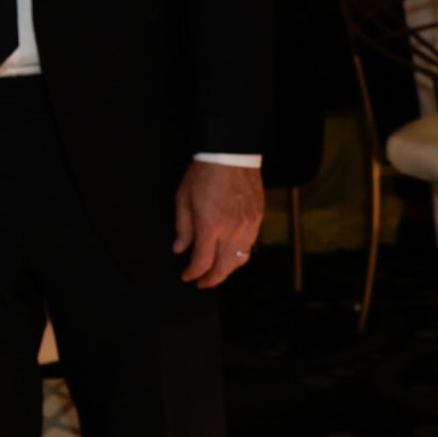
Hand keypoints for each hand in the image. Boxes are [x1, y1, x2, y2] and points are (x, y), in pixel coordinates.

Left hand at [173, 160, 262, 288]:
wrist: (231, 154)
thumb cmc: (204, 174)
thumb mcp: (183, 200)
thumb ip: (183, 228)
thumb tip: (180, 248)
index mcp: (210, 225)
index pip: (202, 262)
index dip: (193, 273)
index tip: (187, 276)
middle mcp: (232, 230)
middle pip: (224, 268)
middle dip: (211, 279)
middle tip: (201, 282)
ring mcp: (248, 225)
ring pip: (240, 259)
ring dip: (227, 269)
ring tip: (216, 271)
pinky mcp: (258, 219)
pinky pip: (250, 245)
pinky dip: (239, 254)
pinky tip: (230, 253)